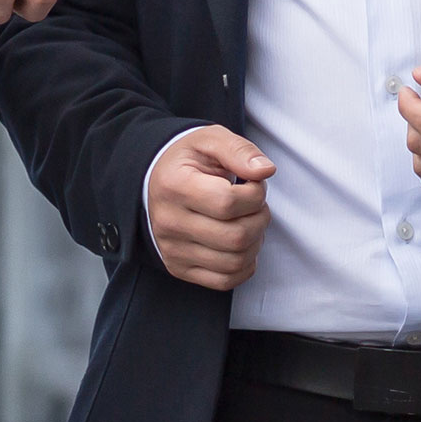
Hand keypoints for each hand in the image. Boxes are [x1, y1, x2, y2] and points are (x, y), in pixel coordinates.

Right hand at [146, 126, 272, 289]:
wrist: (156, 181)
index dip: (255, 194)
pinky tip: (243, 243)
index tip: (252, 183)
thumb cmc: (188, 161)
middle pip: (236, 237)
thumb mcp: (211, 140)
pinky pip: (224, 281)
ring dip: (255, 241)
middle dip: (260, 218)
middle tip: (255, 204)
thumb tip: (265, 171)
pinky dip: (245, 266)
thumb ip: (240, 151)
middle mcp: (169, 222)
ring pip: (234, 262)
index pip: (228, 203)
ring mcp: (172, 249)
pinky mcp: (179, 267)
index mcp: (174, 186)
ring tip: (248, 221)